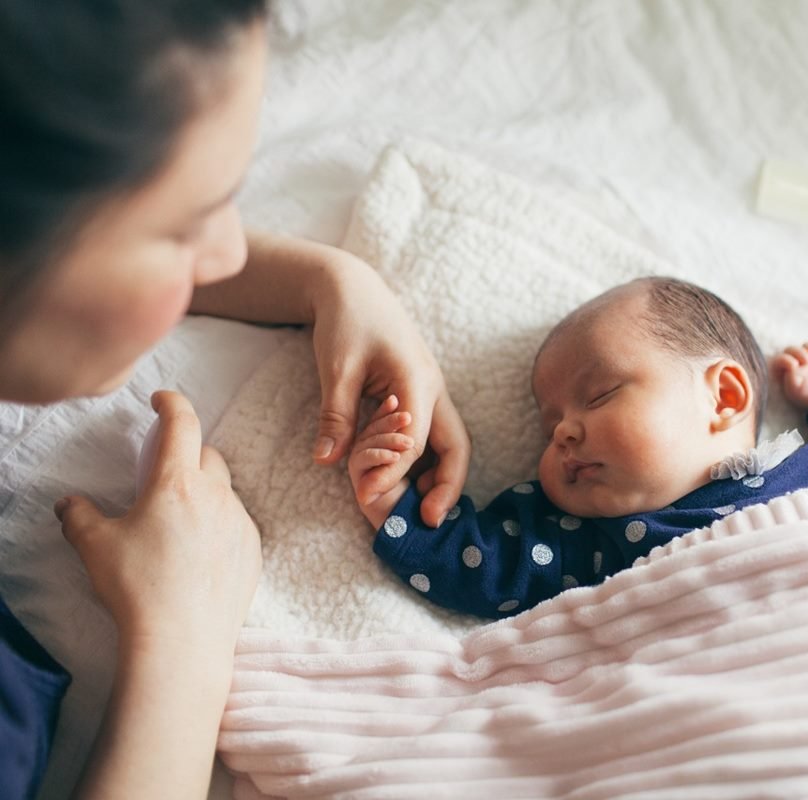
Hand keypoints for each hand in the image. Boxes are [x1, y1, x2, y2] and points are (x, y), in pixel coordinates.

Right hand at [54, 391, 260, 660]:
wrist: (182, 640)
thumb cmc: (137, 588)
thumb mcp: (94, 546)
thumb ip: (78, 516)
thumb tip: (69, 503)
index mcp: (177, 484)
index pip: (182, 424)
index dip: (172, 403)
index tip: (162, 399)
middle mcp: (216, 496)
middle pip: (208, 457)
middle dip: (188, 455)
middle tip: (165, 473)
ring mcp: (240, 523)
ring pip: (225, 492)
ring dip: (204, 495)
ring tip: (177, 524)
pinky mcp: (253, 550)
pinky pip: (237, 524)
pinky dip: (219, 526)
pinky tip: (198, 553)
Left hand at [308, 256, 469, 526]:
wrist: (353, 288)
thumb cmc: (347, 321)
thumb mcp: (336, 368)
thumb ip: (336, 416)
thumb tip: (327, 461)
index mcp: (415, 379)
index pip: (415, 440)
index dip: (393, 472)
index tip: (366, 497)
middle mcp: (432, 388)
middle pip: (456, 445)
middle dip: (448, 485)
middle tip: (429, 521)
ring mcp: (431, 391)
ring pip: (450, 441)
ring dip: (442, 476)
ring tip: (422, 510)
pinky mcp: (420, 395)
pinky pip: (434, 434)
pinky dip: (428, 461)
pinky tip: (410, 482)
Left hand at [772, 339, 807, 409]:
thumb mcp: (795, 390)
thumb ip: (789, 375)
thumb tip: (792, 362)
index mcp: (787, 375)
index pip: (779, 359)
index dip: (785, 358)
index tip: (794, 365)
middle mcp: (798, 366)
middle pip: (792, 349)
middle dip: (800, 352)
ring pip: (807, 345)